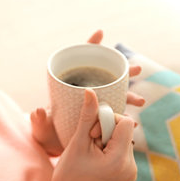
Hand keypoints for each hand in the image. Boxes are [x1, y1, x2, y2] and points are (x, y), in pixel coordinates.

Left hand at [31, 30, 143, 155]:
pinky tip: (133, 125)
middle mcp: (86, 93)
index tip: (100, 33)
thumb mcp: (40, 125)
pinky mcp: (101, 121)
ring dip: (130, 96)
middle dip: (124, 71)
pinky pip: (116, 117)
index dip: (90, 45)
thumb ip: (38, 119)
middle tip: (138, 69)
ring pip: (117, 96)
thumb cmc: (45, 131)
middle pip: (107, 76)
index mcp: (69, 86)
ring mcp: (96, 106)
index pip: (80, 60)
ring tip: (141, 102)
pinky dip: (125, 120)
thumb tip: (38, 111)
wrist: (52, 147)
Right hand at [48, 89, 136, 180]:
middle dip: (105, 129)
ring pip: (123, 137)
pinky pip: (122, 147)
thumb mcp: (77, 142)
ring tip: (91, 151)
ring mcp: (131, 171)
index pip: (125, 122)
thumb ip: (87, 115)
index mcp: (119, 160)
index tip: (91, 132)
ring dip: (106, 137)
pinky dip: (109, 146)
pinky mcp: (128, 172)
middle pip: (125, 129)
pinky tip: (96, 156)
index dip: (107, 120)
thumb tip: (91, 91)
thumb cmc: (69, 174)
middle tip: (89, 142)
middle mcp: (131, 167)